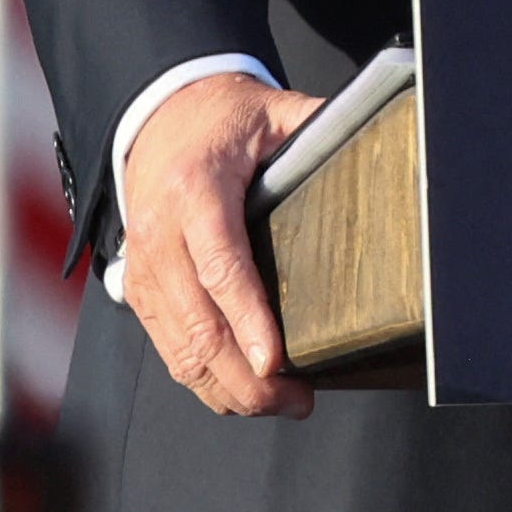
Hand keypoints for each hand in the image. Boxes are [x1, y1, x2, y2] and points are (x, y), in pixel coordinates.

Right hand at [121, 72, 323, 417]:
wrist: (157, 112)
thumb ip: (316, 127)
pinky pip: (167, 348)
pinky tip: (240, 387)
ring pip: (179, 350)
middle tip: (296, 400)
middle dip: (246, 376)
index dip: (249, 319)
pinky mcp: (139, 288)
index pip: (221, 265)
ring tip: (280, 402)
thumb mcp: (271, 110)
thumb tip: (372, 140)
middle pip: (198, 326)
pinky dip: (202, 378)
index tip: (277, 360)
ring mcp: (143, 268)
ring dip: (228, 388)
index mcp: (195, 189)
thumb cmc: (219, 117)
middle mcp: (160, 235)